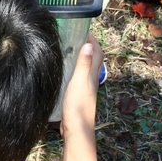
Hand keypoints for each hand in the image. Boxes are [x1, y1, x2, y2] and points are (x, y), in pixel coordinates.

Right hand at [60, 35, 103, 160]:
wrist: (76, 132)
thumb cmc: (77, 107)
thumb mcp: (79, 83)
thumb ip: (84, 65)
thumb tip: (89, 44)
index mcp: (92, 76)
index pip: (97, 53)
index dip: (93, 40)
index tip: (83, 28)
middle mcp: (91, 81)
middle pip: (93, 60)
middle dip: (87, 46)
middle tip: (74, 36)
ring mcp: (85, 90)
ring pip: (86, 69)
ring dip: (80, 58)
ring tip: (67, 49)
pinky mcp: (77, 97)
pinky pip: (78, 78)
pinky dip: (74, 69)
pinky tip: (64, 71)